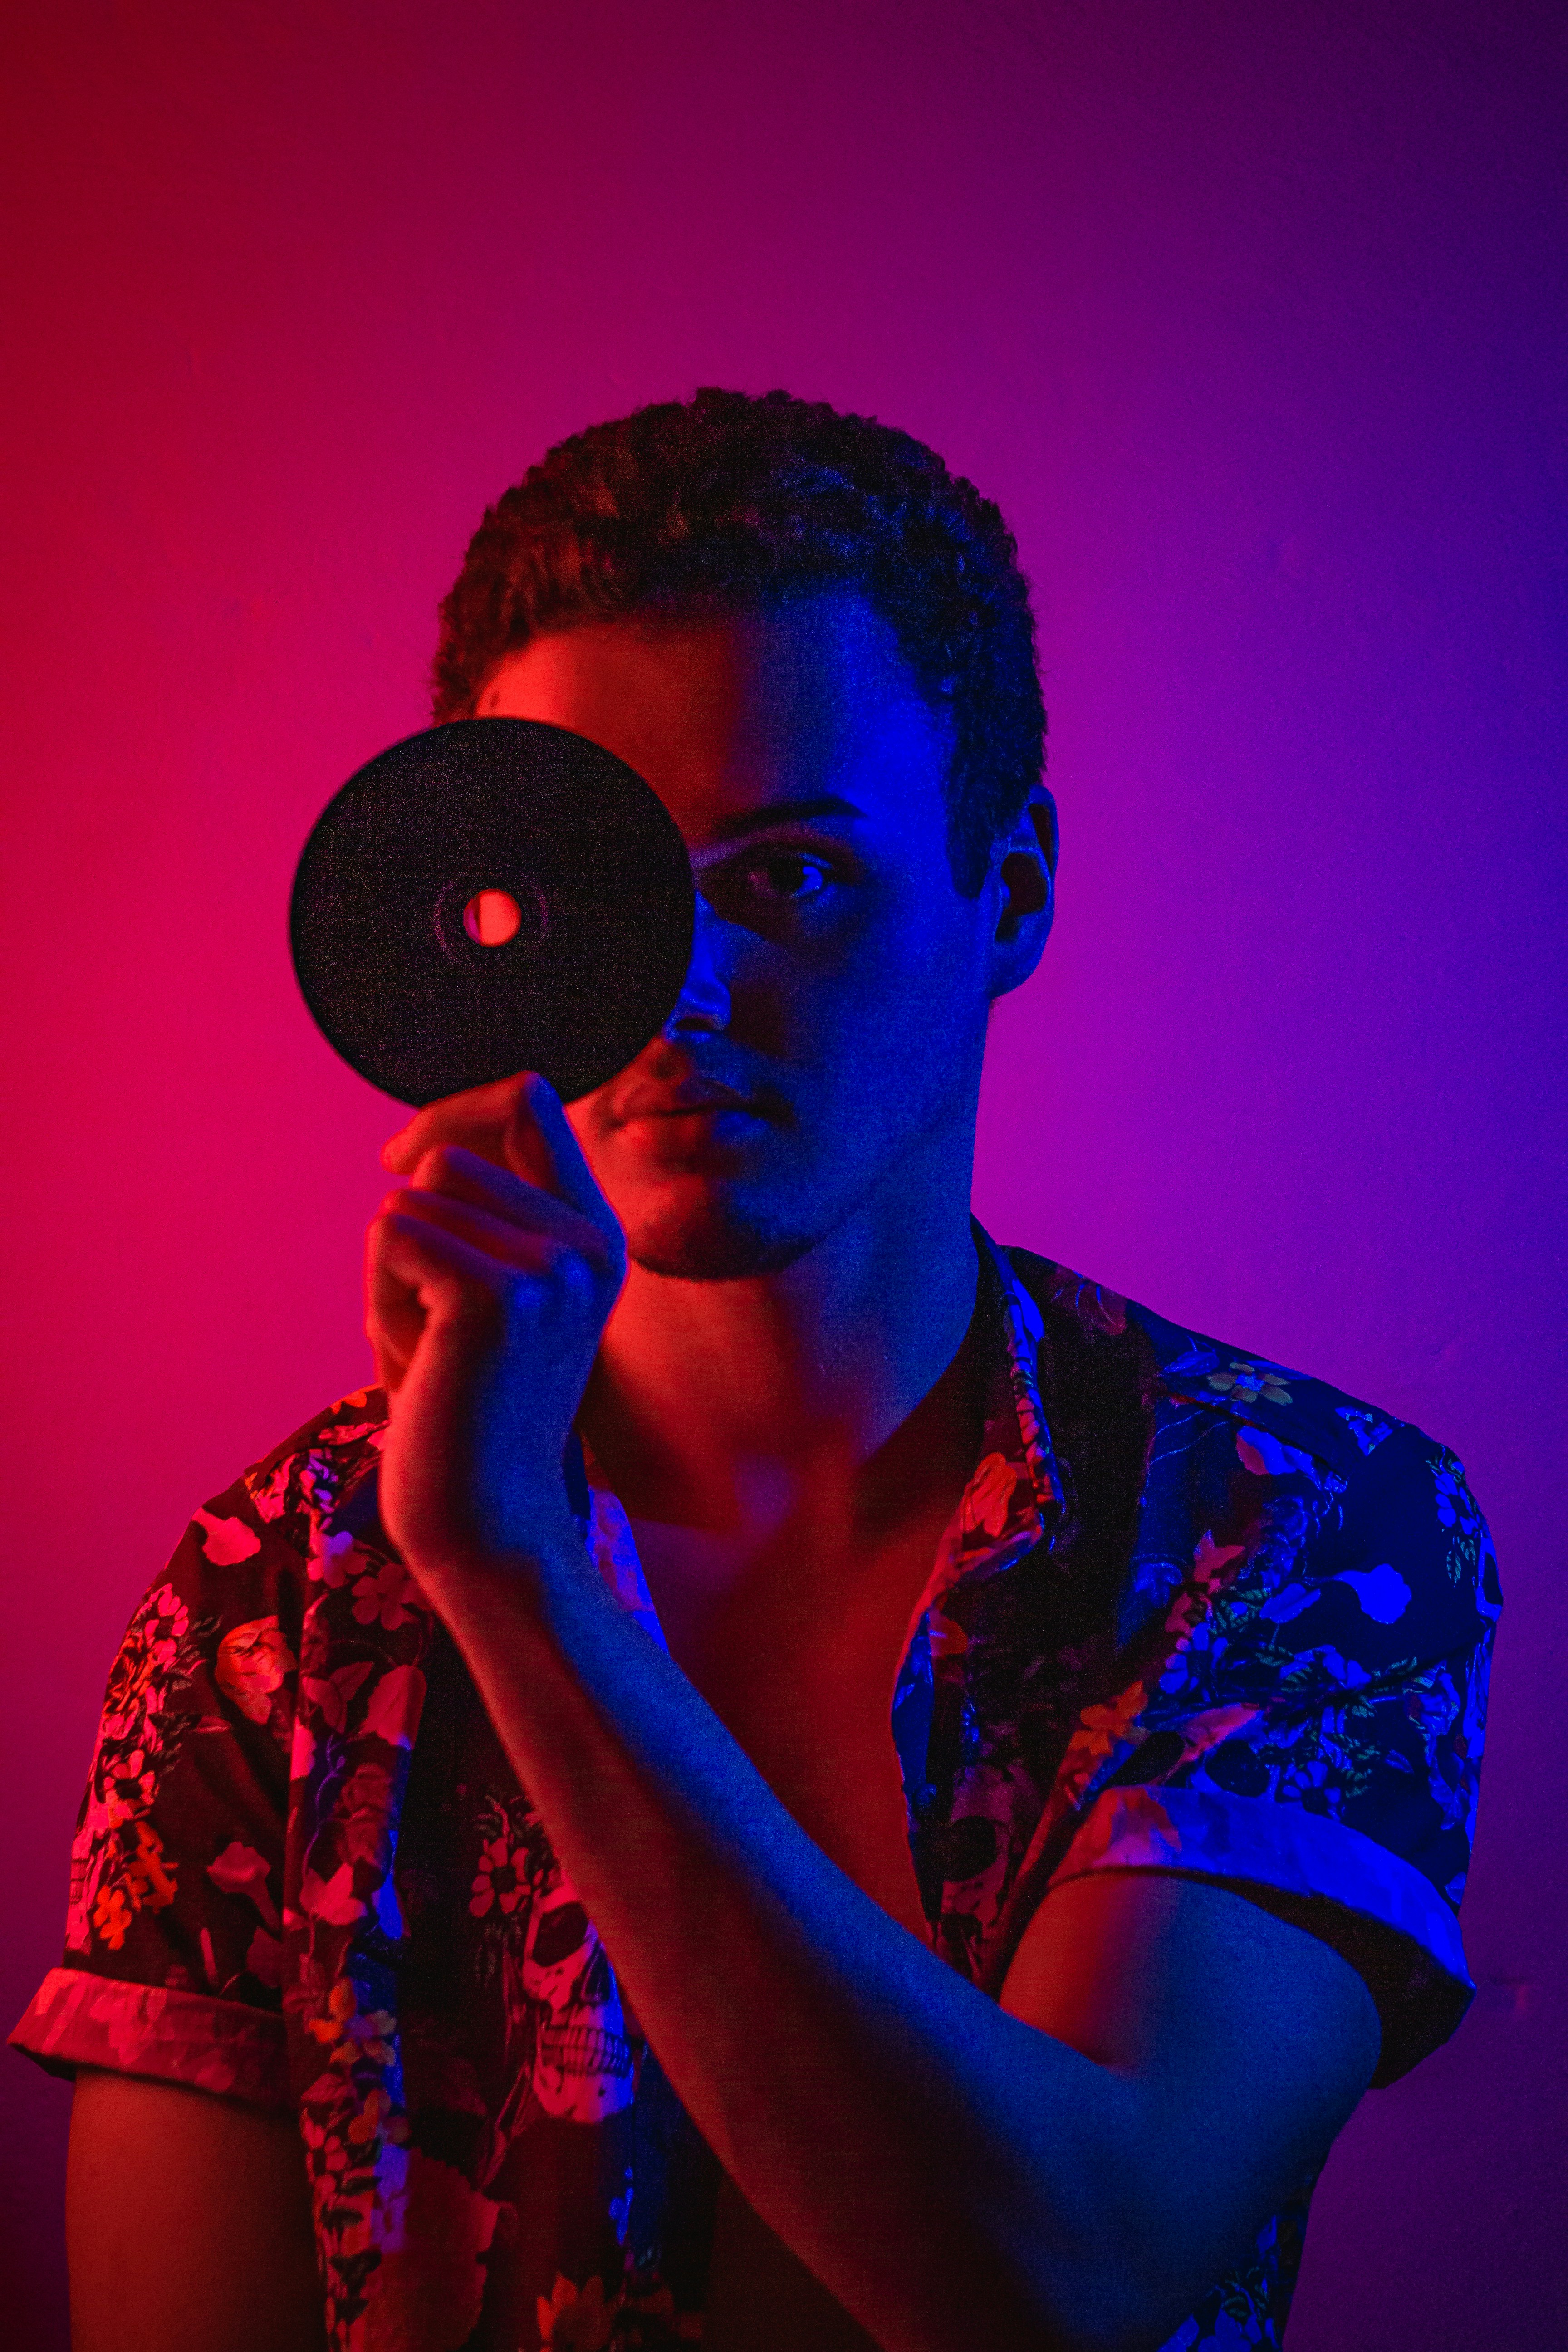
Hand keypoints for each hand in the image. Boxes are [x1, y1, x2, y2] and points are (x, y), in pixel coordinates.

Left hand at [367, 1075, 625, 1579]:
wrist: (486, 1525)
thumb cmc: (466, 1412)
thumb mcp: (490, 1298)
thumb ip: (483, 1220)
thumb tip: (417, 1149)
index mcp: (596, 1235)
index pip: (531, 1098)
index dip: (451, 1114)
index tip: (399, 1162)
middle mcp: (586, 1242)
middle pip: (444, 1161)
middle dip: (411, 1235)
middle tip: (432, 1325)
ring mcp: (549, 1267)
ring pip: (406, 1206)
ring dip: (391, 1278)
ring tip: (429, 1352)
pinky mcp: (496, 1297)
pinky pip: (390, 1237)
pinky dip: (380, 1301)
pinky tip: (418, 1364)